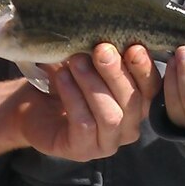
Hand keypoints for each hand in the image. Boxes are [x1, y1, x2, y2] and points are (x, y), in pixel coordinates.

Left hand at [20, 43, 157, 159]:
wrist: (32, 106)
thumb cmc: (67, 81)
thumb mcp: (89, 63)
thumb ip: (106, 55)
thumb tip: (113, 34)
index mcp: (137, 105)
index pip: (152, 90)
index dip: (145, 69)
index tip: (133, 47)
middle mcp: (128, 127)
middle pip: (133, 102)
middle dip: (117, 74)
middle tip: (100, 50)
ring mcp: (107, 143)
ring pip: (110, 116)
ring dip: (93, 85)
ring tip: (76, 62)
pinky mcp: (82, 151)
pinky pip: (84, 124)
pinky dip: (74, 97)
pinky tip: (62, 78)